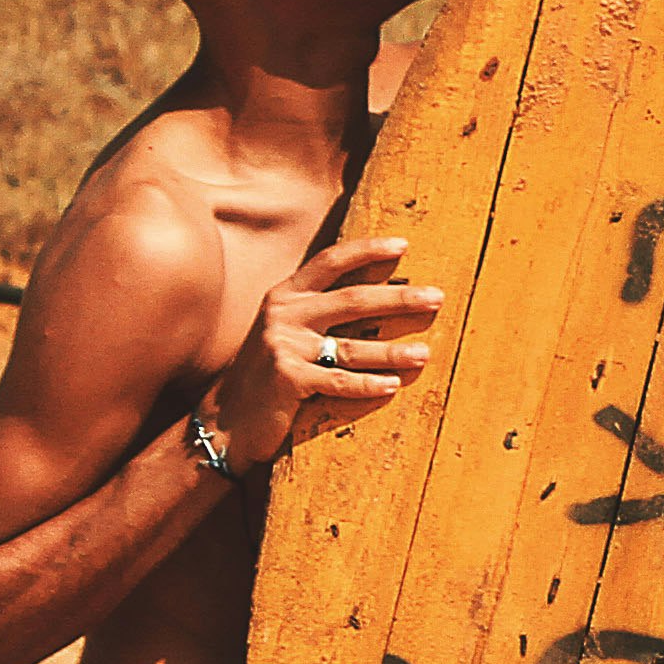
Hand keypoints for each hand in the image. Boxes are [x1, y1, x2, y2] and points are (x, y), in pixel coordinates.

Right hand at [206, 236, 445, 467]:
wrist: (226, 418)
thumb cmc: (269, 371)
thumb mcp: (286, 330)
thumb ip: (319, 309)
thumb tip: (381, 293)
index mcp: (285, 295)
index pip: (330, 262)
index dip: (366, 250)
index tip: (402, 245)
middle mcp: (283, 314)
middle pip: (353, 300)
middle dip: (399, 298)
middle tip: (437, 298)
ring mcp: (283, 346)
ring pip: (352, 347)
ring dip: (393, 352)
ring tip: (425, 354)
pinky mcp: (286, 379)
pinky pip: (338, 381)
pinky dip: (368, 385)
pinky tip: (393, 386)